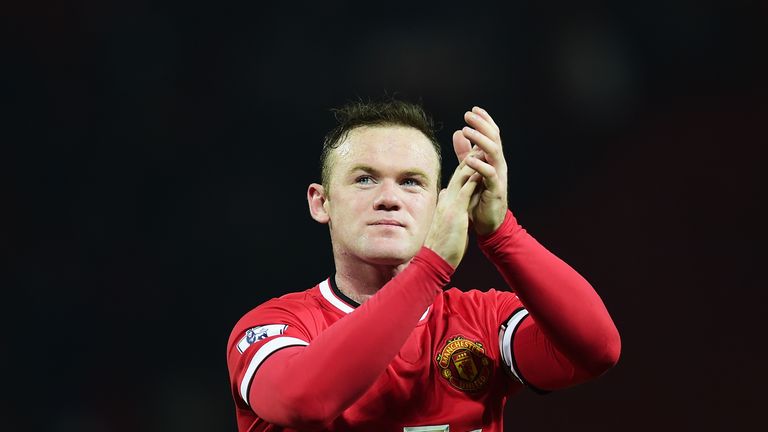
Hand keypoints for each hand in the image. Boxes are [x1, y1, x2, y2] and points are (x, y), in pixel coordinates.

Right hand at [423, 159, 480, 267]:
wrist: (434, 259)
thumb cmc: (441, 244)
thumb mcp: (443, 220)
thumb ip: (446, 205)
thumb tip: (445, 194)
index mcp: (445, 201)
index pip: (456, 178)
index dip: (465, 165)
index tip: (474, 154)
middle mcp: (446, 199)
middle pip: (459, 173)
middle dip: (470, 158)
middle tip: (479, 143)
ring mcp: (450, 204)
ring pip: (462, 178)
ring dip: (473, 163)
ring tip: (482, 150)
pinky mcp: (456, 212)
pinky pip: (466, 191)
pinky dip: (473, 179)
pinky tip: (481, 170)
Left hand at [452, 106, 507, 235]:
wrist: (487, 221)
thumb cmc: (479, 195)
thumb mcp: (470, 169)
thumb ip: (465, 151)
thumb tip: (457, 133)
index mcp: (493, 158)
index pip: (492, 134)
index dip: (484, 120)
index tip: (473, 109)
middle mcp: (498, 164)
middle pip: (494, 138)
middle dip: (481, 125)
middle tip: (468, 115)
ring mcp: (498, 176)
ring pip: (494, 152)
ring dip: (480, 140)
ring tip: (467, 130)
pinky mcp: (495, 189)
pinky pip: (489, 174)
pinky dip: (480, 165)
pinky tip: (469, 159)